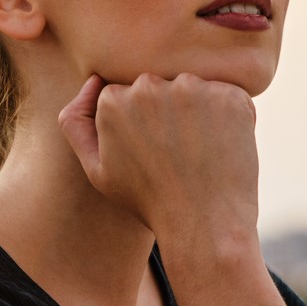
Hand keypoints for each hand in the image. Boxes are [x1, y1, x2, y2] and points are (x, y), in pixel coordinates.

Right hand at [58, 72, 260, 269]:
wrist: (203, 224)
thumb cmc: (148, 200)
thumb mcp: (98, 170)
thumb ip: (77, 124)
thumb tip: (93, 81)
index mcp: (113, 101)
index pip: (126, 94)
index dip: (139, 124)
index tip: (150, 151)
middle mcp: (149, 86)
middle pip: (158, 87)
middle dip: (167, 112)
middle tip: (176, 154)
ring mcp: (192, 88)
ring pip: (193, 89)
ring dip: (197, 111)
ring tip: (199, 152)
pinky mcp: (229, 96)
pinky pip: (227, 96)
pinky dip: (227, 118)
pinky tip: (221, 148)